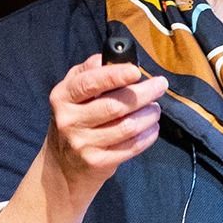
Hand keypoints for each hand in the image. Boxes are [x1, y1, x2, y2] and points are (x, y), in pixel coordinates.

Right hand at [41, 55, 168, 199]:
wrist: (63, 165)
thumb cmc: (75, 119)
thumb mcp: (71, 92)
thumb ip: (89, 72)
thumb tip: (111, 57)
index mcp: (62, 97)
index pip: (89, 83)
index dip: (115, 76)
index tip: (136, 71)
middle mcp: (69, 120)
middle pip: (114, 105)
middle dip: (143, 94)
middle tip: (160, 86)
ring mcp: (83, 144)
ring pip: (127, 127)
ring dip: (149, 115)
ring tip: (156, 108)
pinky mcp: (98, 162)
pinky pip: (131, 146)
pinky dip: (148, 135)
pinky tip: (152, 127)